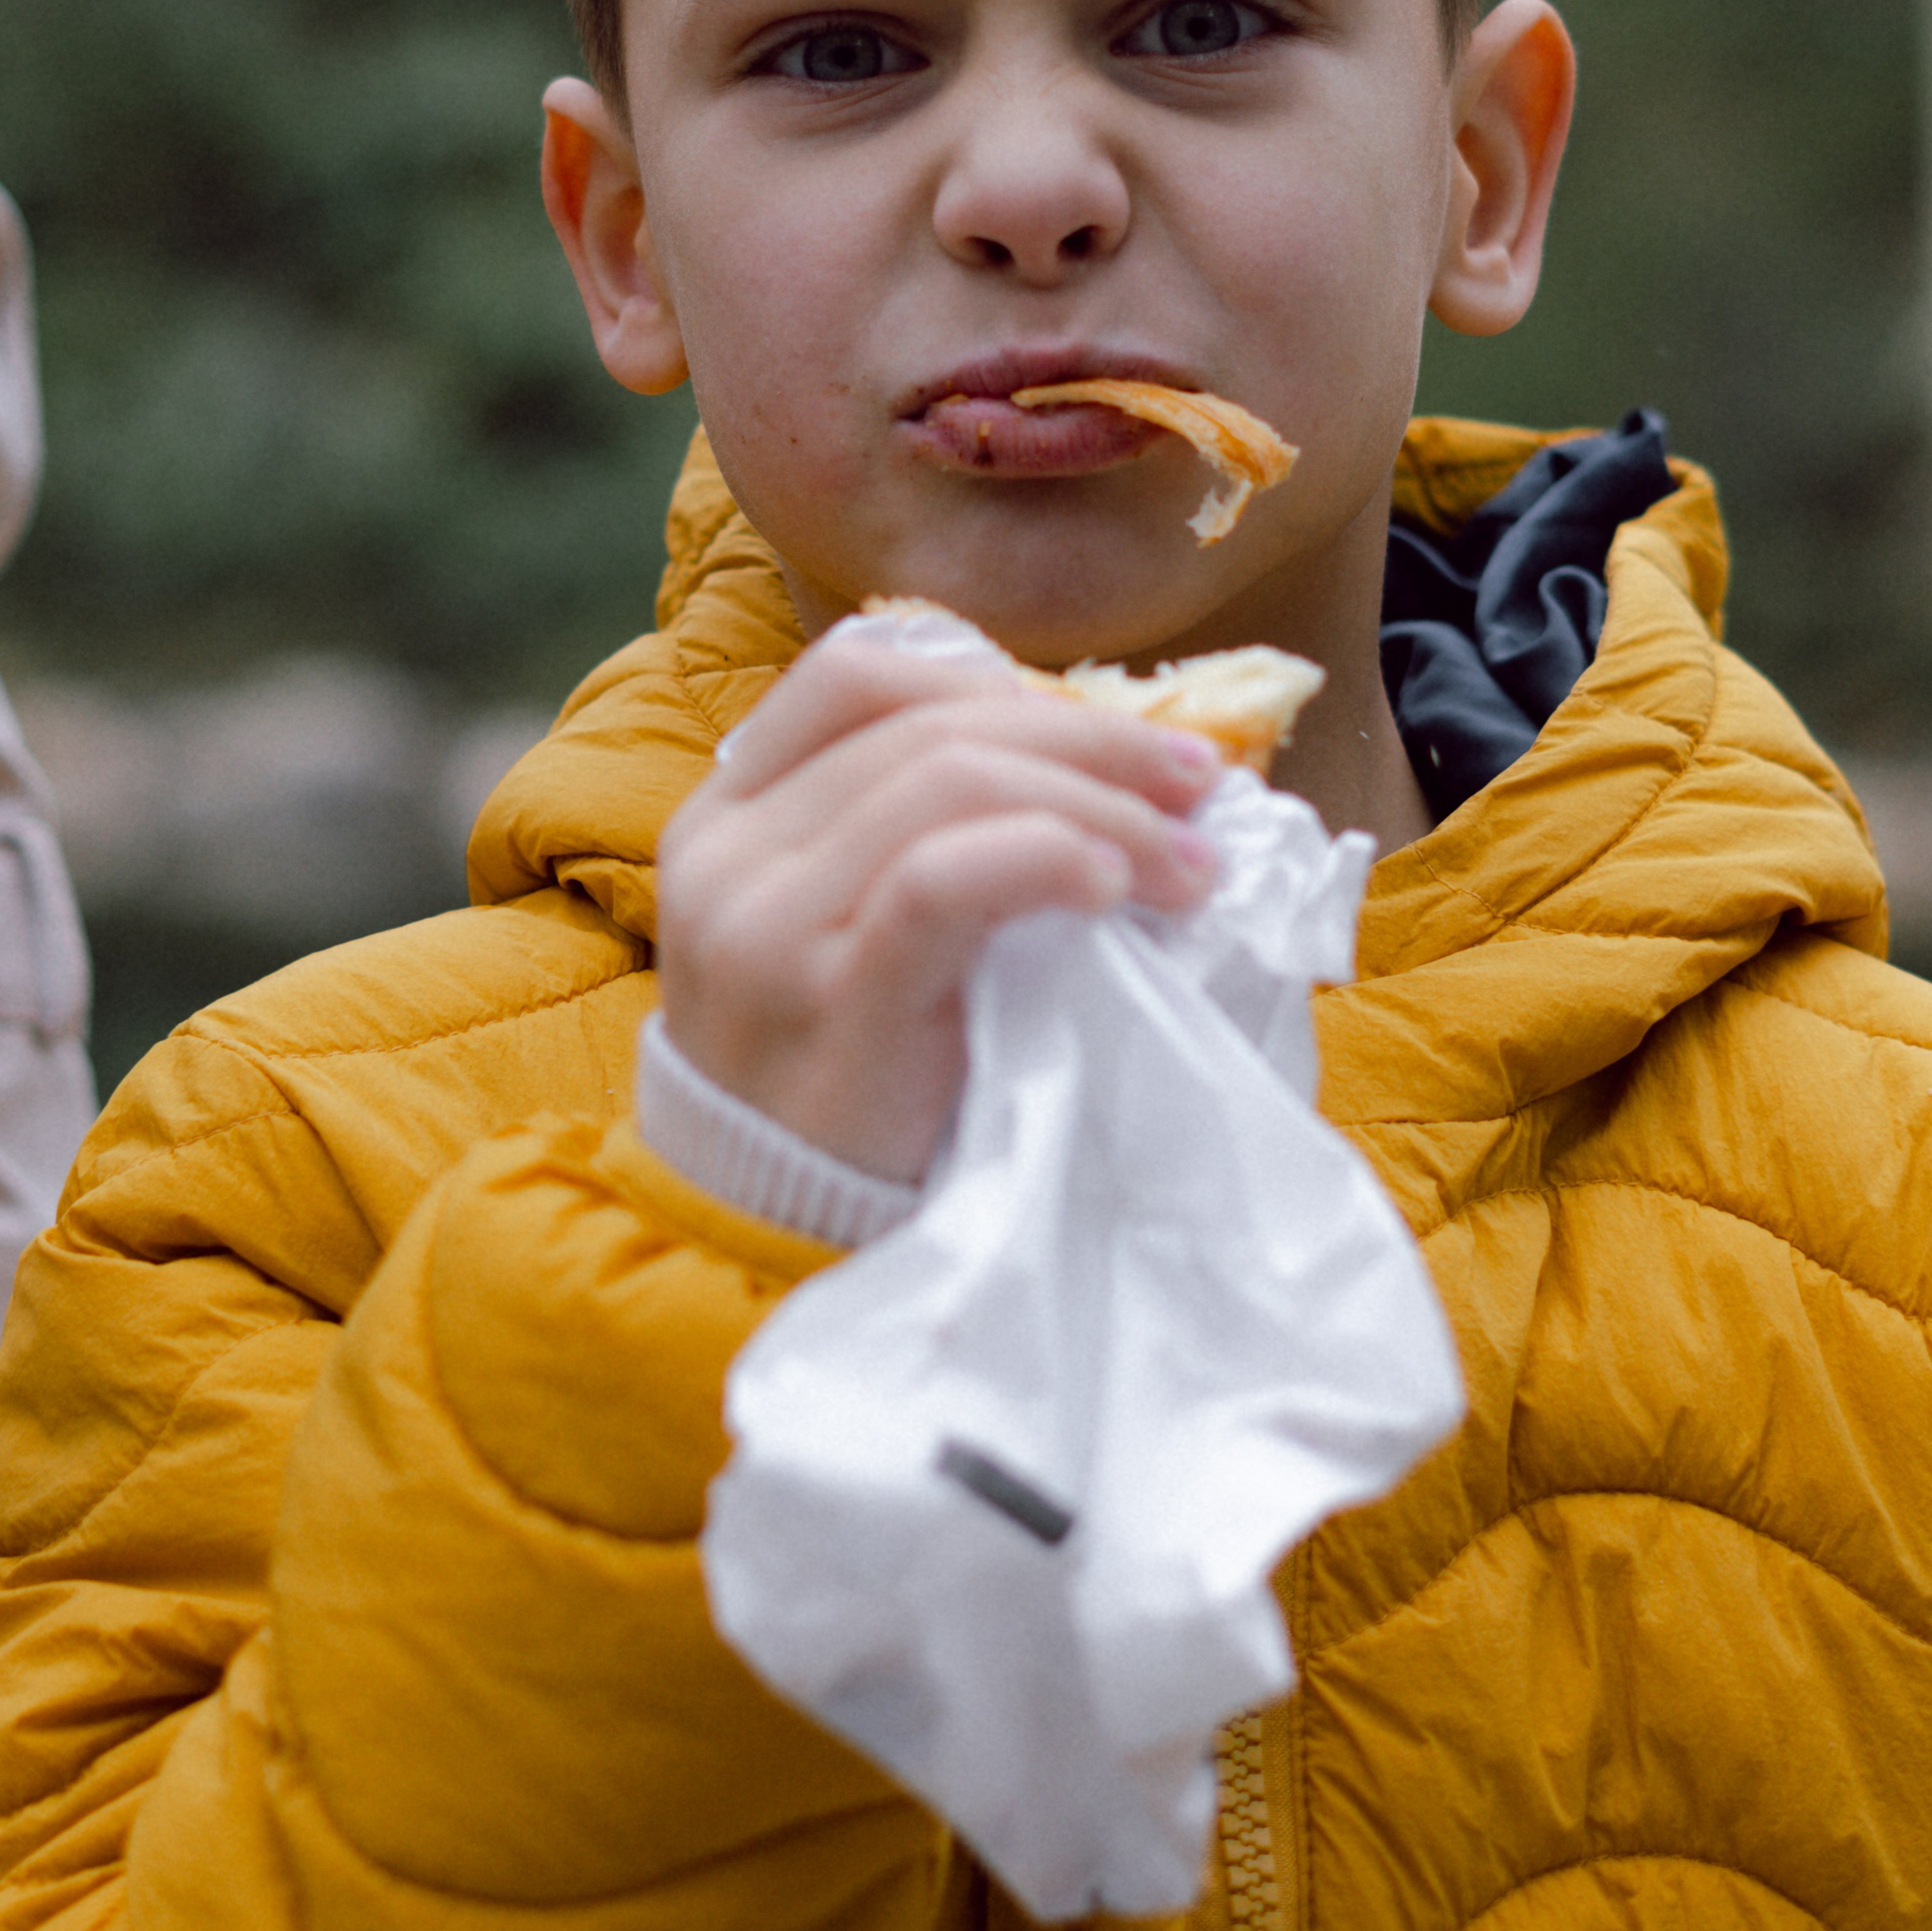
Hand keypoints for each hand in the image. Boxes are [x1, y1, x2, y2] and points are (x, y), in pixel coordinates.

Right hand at [655, 637, 1220, 1184]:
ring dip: (1102, 804)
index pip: (857, 675)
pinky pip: (944, 879)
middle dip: (1090, 739)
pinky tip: (1117, 887)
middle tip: (1201, 782)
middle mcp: (731, 855)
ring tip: (1190, 862)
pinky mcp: (828, 1005)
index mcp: (730, 815)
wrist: (774, 1255)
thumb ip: (927, 839)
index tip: (1112, 730)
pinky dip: (1048, 855)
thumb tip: (1105, 761)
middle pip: (930, 727)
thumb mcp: (855, 936)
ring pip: (948, 784)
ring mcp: (765, 928)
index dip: (997, 679)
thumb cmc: (851, 1089)